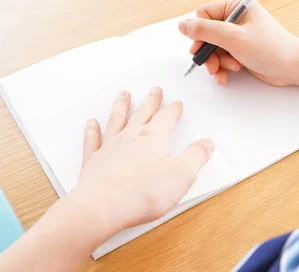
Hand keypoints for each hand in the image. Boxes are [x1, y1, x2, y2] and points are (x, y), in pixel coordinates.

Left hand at [69, 88, 213, 243]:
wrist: (102, 207)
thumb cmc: (141, 192)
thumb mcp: (182, 175)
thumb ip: (196, 156)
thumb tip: (206, 143)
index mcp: (153, 138)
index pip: (166, 118)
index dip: (173, 110)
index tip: (176, 104)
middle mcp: (130, 138)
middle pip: (142, 114)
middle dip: (150, 101)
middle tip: (154, 90)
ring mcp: (110, 148)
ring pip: (116, 120)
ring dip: (121, 106)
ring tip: (123, 95)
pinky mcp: (94, 163)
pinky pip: (93, 141)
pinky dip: (92, 130)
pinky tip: (91, 123)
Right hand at [178, 0, 298, 85]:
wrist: (293, 68)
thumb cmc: (270, 48)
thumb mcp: (233, 38)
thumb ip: (205, 30)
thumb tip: (182, 25)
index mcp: (236, 6)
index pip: (203, 13)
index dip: (199, 32)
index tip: (200, 48)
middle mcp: (236, 19)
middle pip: (206, 33)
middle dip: (208, 52)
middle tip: (212, 65)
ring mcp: (238, 36)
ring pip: (212, 48)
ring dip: (216, 62)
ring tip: (227, 70)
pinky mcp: (241, 51)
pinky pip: (221, 58)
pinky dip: (222, 68)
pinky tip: (227, 76)